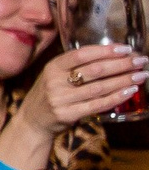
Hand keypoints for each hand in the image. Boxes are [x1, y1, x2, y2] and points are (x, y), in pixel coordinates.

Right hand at [12, 43, 148, 138]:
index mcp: (53, 66)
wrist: (32, 120)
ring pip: (99, 87)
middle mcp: (55, 81)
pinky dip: (116, 98)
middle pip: (94, 70)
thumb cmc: (50, 93)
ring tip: (141, 75)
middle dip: (121, 64)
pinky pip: (97, 105)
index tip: (126, 49)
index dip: (106, 51)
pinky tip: (129, 92)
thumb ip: (75, 65)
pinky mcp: (68, 114)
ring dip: (123, 80)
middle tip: (141, 61)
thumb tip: (112, 55)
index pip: (82, 54)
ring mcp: (61, 99)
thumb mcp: (55, 75)